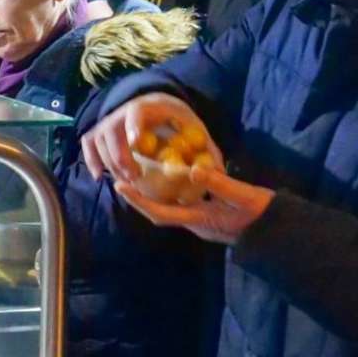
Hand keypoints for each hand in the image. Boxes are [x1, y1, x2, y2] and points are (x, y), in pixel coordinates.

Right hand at [81, 92, 221, 182]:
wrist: (155, 103)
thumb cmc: (176, 118)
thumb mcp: (193, 126)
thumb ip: (206, 147)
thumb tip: (219, 171)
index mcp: (147, 106)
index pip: (135, 113)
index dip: (133, 126)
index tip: (136, 143)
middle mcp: (121, 111)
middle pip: (111, 130)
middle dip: (120, 155)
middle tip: (134, 176)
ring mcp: (108, 121)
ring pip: (98, 139)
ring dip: (109, 161)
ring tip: (126, 179)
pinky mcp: (100, 131)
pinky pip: (89, 144)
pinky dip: (91, 159)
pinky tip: (99, 176)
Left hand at [115, 167, 273, 244]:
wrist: (284, 234)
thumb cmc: (266, 216)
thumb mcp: (245, 197)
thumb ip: (220, 184)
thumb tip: (194, 169)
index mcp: (200, 220)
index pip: (160, 212)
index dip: (139, 200)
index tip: (120, 186)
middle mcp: (197, 224)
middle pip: (159, 211)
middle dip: (139, 198)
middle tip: (122, 178)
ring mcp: (203, 223)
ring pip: (170, 208)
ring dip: (153, 195)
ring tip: (140, 176)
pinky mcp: (210, 217)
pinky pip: (182, 205)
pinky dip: (171, 193)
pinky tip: (169, 179)